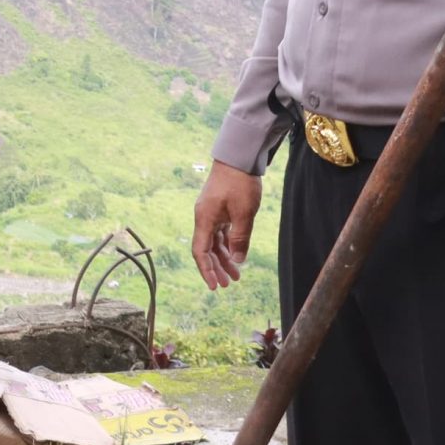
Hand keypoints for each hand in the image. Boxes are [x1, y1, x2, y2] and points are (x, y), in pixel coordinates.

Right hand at [191, 162, 261, 289]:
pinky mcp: (219, 209)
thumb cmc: (240, 183)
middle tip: (228, 284)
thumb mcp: (243, 213)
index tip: (215, 286)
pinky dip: (227, 245)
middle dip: (216, 268)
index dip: (206, 270)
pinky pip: (220, 232)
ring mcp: (211, 213)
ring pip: (214, 241)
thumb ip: (239, 238)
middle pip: (206, 249)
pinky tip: (236, 254)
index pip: (200, 251)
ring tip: (236, 274)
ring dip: (223, 258)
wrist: (239, 158)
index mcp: (205, 219)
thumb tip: (238, 260)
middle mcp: (204, 218)